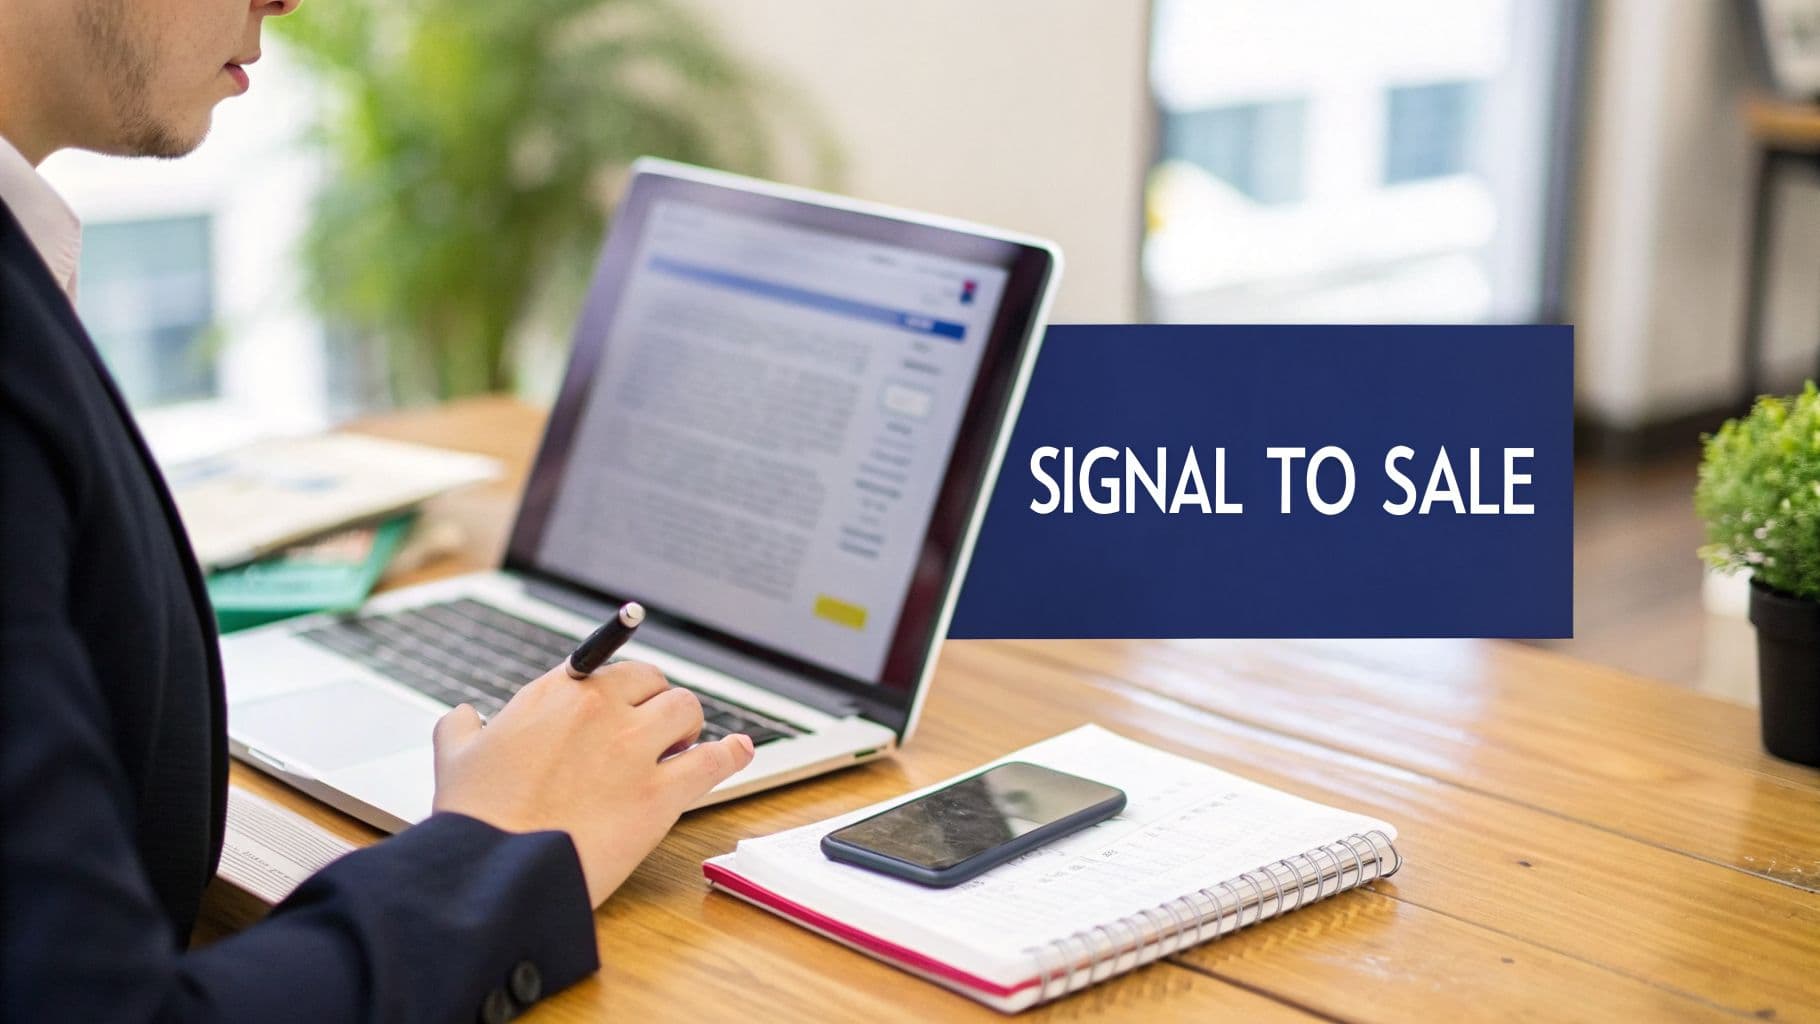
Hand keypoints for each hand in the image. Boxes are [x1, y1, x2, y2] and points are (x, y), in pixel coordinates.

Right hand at [428, 660, 754, 905]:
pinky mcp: (660, 794)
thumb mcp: (453, 756)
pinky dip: (731, 755)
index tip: (627, 698)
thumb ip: (462, 727)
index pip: (608, 665)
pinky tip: (738, 751)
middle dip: (657, 702)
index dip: (622, 687)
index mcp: (556, 693)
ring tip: (685, 744)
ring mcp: (634, 749)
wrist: (495, 870)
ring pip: (687, 711)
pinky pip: (713, 761)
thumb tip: (464, 716)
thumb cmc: (474, 818)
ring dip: (689, 726)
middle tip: (656, 728)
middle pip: (655, 683)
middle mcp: (601, 709)